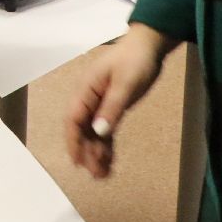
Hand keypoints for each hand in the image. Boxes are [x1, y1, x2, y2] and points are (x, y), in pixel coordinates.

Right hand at [64, 24, 173, 177]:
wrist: (148, 46)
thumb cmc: (135, 61)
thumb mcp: (126, 84)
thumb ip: (112, 108)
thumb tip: (99, 131)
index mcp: (86, 89)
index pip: (74, 118)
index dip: (74, 141)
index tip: (77, 162)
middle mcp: (88, 97)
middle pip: (82, 129)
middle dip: (86, 152)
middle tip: (97, 175)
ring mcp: (99, 102)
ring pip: (93, 132)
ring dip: (96, 152)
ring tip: (104, 174)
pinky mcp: (110, 106)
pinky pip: (104, 129)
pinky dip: (106, 144)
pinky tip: (110, 160)